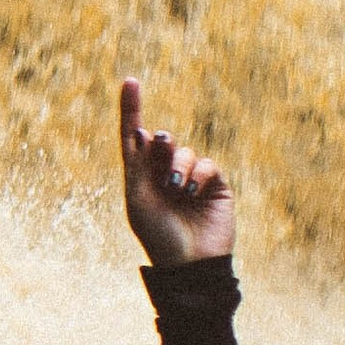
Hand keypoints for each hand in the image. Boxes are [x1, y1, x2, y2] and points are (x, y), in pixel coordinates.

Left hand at [119, 76, 235, 262]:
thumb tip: (146, 131)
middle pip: (162, 140)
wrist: (189, 263)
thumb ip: (141, 165)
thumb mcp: (139, 199)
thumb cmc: (157, 235)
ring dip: (178, 164)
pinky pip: (206, 164)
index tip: (130, 81)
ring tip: (176, 188)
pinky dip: (197, 173)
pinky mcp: (214, 185)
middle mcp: (165, 173)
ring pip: (183, 151)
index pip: (135, 137)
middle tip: (159, 146)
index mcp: (141, 176)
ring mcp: (191, 178)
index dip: (131, 109)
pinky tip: (192, 192)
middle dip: (161, 143)